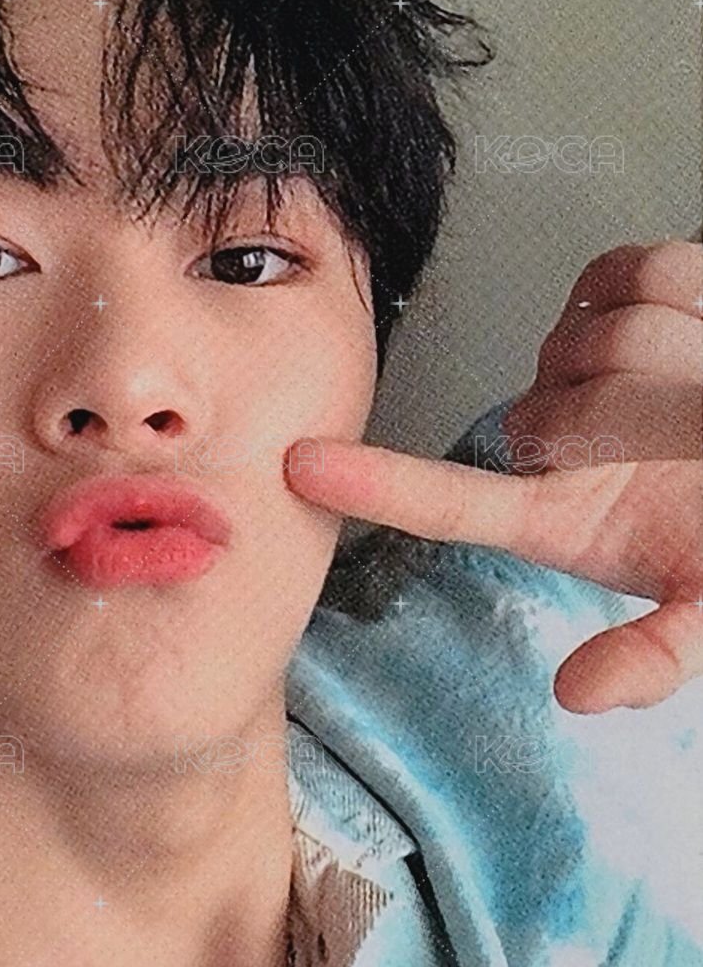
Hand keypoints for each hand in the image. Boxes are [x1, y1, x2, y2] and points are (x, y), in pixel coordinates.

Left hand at [285, 241, 702, 713]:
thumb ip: (659, 656)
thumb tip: (579, 695)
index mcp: (561, 517)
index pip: (451, 500)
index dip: (376, 484)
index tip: (301, 469)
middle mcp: (560, 438)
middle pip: (554, 402)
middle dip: (635, 418)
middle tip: (694, 441)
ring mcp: (586, 361)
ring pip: (596, 335)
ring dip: (672, 357)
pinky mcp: (626, 291)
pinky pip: (633, 271)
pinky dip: (679, 289)